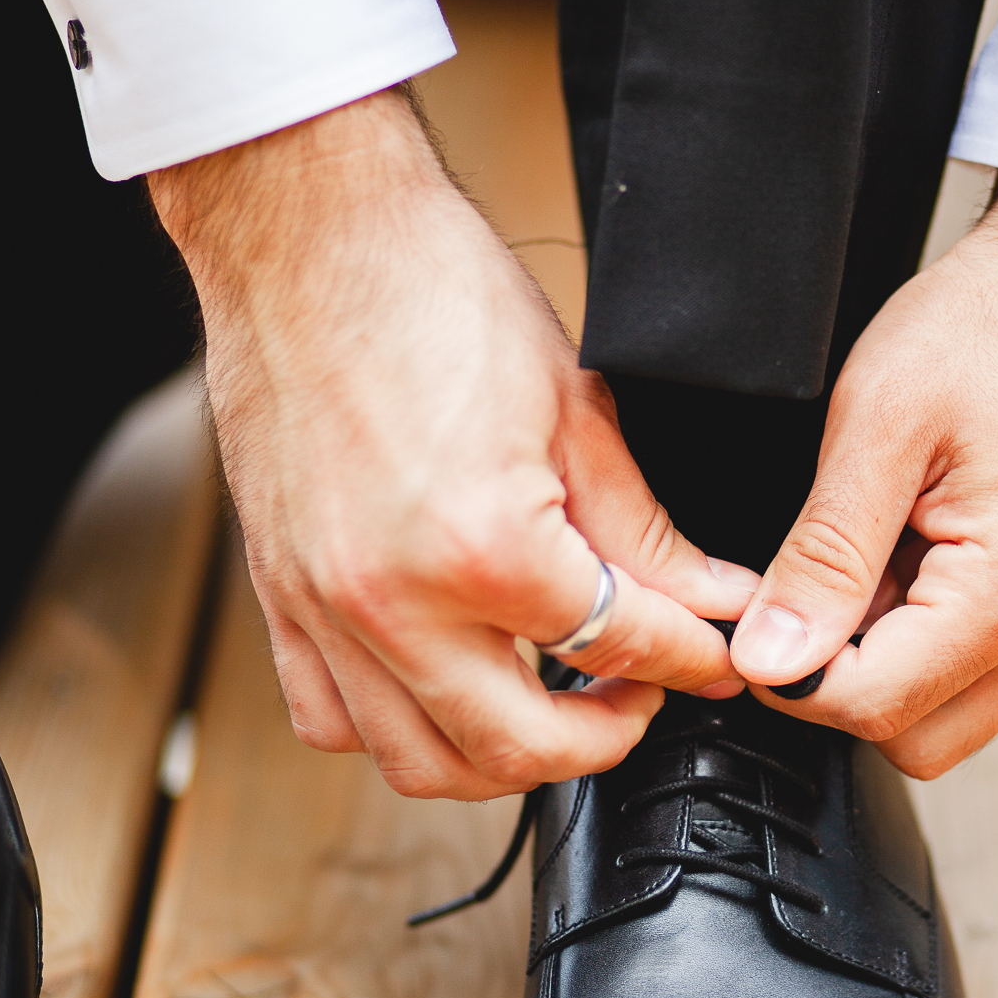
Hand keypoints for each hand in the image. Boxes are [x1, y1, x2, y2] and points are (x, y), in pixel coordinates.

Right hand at [149, 88, 754, 799]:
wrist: (307, 236)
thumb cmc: (431, 290)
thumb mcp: (573, 409)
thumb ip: (644, 530)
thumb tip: (709, 597)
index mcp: (483, 548)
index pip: (621, 645)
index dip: (691, 660)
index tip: (716, 660)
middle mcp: (392, 602)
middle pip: (520, 746)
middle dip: (606, 736)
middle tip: (643, 693)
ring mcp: (325, 609)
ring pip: (422, 762)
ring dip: (504, 755)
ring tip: (554, 703)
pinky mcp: (281, 597)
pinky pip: (333, 720)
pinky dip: (399, 728)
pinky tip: (448, 687)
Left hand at [728, 176, 997, 775]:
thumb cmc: (997, 318)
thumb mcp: (880, 422)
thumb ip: (821, 555)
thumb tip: (768, 659)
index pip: (874, 707)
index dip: (791, 674)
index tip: (755, 615)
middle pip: (918, 737)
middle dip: (841, 683)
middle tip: (806, 588)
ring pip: (954, 715)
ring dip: (887, 662)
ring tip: (865, 557)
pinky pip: (987, 667)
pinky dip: (930, 636)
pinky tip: (906, 554)